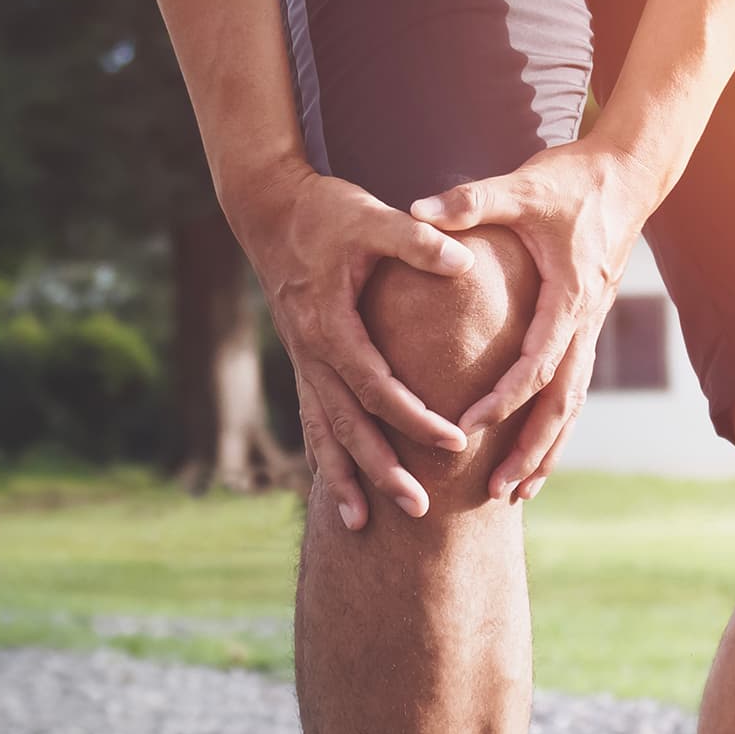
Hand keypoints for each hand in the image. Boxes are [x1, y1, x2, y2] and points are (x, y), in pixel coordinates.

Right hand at [229, 160, 477, 528]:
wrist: (270, 208)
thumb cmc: (328, 212)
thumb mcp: (372, 217)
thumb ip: (417, 241)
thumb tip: (464, 260)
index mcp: (330, 323)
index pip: (376, 384)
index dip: (413, 416)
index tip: (453, 442)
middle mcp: (310, 352)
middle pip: (347, 424)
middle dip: (380, 469)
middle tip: (419, 510)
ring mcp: (303, 360)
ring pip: (323, 431)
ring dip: (343, 477)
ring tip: (359, 526)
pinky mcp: (304, 360)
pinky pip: (313, 418)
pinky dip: (325, 454)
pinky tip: (337, 486)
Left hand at [408, 136, 664, 502]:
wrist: (627, 173)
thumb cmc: (572, 181)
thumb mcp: (521, 187)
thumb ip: (469, 202)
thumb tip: (414, 210)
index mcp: (569, 296)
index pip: (538, 362)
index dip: (504, 397)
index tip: (468, 424)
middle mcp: (586, 321)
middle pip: (563, 402)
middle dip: (533, 449)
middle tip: (499, 490)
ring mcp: (591, 327)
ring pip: (573, 403)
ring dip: (548, 449)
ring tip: (517, 492)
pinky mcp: (587, 325)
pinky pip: (573, 387)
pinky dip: (556, 424)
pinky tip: (536, 451)